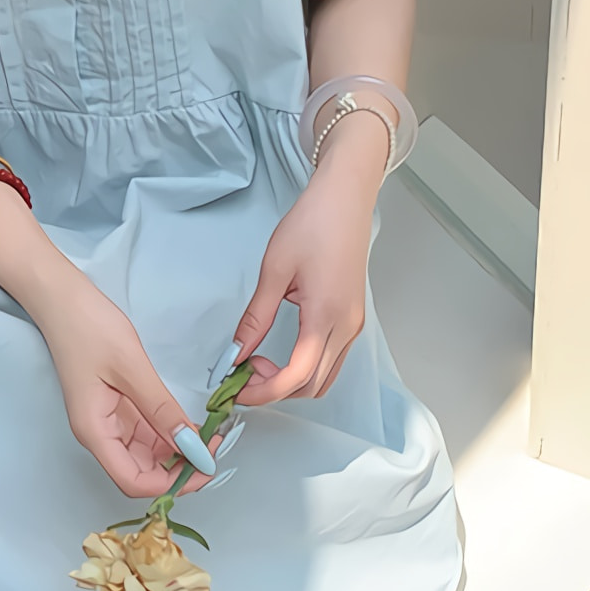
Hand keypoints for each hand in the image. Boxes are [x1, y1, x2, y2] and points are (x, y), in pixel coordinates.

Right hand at [32, 274, 221, 497]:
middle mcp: (98, 433)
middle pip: (140, 471)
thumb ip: (161, 410)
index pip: (134, 481)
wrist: (61, 296)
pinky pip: (142, 430)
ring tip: (207, 435)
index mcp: (95, 431)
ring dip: (174, 450)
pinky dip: (166, 431)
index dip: (171, 484)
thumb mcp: (131, 367)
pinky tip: (186, 421)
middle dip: (177, 468)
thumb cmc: (88, 327)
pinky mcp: (112, 404)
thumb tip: (193, 449)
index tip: (205, 466)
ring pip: (144, 452)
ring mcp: (105, 419)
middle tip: (213, 448)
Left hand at [232, 114, 385, 403]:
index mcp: (326, 317)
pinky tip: (280, 352)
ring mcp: (353, 325)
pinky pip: (331, 360)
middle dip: (275, 391)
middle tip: (241, 374)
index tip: (235, 389)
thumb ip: (256, 317)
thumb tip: (235, 352)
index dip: (264, 391)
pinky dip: (305, 368)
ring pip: (325, 377)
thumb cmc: (310, 226)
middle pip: (313, 385)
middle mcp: (346, 329)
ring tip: (256, 363)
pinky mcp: (352, 317)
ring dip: (291, 382)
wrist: (345, 199)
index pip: (297, 376)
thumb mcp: (275, 270)